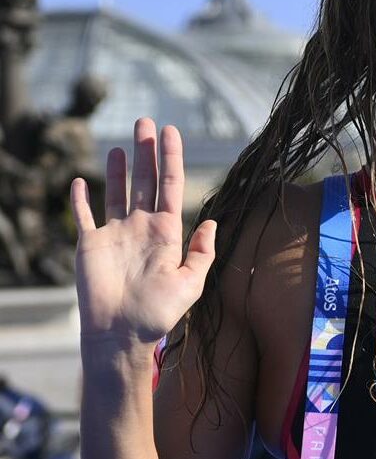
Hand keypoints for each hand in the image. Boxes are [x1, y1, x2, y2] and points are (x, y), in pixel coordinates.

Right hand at [71, 118, 215, 347]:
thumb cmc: (158, 315)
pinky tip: (81, 180)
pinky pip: (84, 215)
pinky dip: (81, 198)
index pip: (171, 185)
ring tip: (122, 144)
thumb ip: (202, 253)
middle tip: (145, 122)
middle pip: (145, 181)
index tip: (171, 131)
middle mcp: (141, 227)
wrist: (121, 336)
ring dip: (119, 169)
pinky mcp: (89, 244)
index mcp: (167, 232)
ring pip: (117, 192)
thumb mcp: (191, 284)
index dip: (171, 157)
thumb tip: (212, 222)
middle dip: (146, 151)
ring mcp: (115, 233)